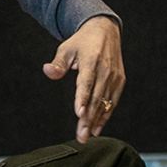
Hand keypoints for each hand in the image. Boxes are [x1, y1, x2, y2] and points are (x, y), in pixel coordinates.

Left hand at [43, 15, 124, 142]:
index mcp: (91, 61)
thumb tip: (47, 71)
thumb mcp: (66, 48)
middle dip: (88, 118)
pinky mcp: (120, 81)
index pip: (86, 83)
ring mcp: (114, 76)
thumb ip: (58, 63)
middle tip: (81, 135)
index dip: (83, 99)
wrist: (105, 31)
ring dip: (96, 120)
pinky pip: (112, 101)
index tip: (79, 114)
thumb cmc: (82, 42)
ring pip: (105, 102)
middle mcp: (105, 70)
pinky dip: (106, 115)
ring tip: (87, 135)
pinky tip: (97, 127)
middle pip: (96, 98)